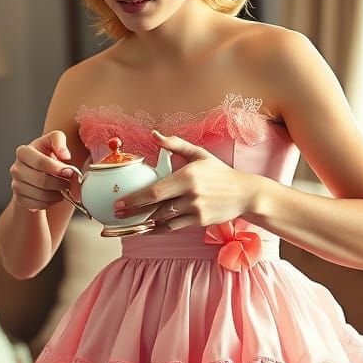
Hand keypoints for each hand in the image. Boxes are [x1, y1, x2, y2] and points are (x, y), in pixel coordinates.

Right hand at [9, 131, 76, 211]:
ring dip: (57, 194)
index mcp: (23, 152)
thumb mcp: (52, 141)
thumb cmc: (46, 154)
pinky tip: (55, 196)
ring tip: (64, 189)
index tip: (69, 171)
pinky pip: (37, 205)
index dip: (57, 168)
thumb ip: (58, 141)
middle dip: (59, 183)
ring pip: (40, 195)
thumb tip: (65, 155)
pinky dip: (50, 203)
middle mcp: (16, 168)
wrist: (37, 170)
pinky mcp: (19, 199)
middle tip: (69, 182)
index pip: (40, 162)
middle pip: (41, 180)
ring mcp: (16, 185)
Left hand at [114, 130, 253, 229]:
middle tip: (117, 213)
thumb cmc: (220, 172)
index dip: (134, 199)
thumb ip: (175, 144)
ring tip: (130, 220)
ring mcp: (196, 210)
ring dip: (145, 221)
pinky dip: (160, 227)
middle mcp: (191, 195)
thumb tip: (154, 135)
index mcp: (187, 176)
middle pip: (156, 207)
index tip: (119, 202)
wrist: (245, 193)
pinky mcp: (200, 222)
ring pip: (164, 219)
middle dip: (134, 212)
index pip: (155, 191)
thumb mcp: (199, 154)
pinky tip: (148, 227)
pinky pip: (174, 227)